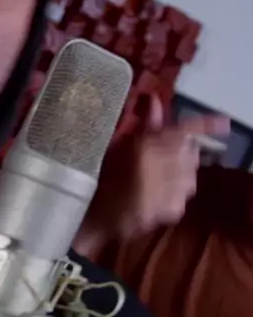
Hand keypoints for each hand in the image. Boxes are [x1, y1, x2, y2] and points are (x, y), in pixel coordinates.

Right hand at [74, 94, 229, 256]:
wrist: (92, 217)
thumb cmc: (99, 176)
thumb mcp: (119, 146)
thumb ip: (145, 125)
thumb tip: (156, 100)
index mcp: (147, 147)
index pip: (184, 131)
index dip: (205, 125)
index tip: (224, 122)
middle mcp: (163, 168)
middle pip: (189, 153)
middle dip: (181, 151)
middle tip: (162, 155)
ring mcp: (169, 192)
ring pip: (189, 175)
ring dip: (180, 172)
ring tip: (159, 176)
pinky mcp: (172, 211)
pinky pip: (183, 196)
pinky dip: (174, 192)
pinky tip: (156, 193)